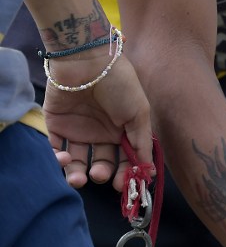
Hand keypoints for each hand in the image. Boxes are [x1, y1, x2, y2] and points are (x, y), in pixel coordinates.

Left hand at [42, 49, 153, 189]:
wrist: (88, 59)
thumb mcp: (140, 114)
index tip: (126, 186)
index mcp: (122, 132)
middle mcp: (101, 133)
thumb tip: (148, 173)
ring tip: (81, 178)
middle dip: (103, 174)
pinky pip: (56, 148)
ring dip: (78, 174)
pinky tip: (65, 159)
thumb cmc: (120, 84)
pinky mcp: (56, 124)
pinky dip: (59, 158)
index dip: (126, 175)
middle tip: (102, 177)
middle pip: (102, 164)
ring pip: (78, 161)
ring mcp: (78, 130)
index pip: (125, 161)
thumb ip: (143, 144)